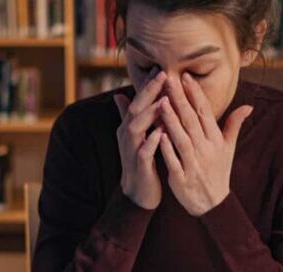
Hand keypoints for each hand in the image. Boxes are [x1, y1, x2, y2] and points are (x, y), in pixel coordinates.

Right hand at [113, 68, 168, 209]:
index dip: (148, 85)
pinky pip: (143, 152)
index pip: (137, 101)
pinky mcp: (138, 166)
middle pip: (135, 109)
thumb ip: (129, 116)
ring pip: (137, 128)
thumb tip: (119, 95)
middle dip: (149, 92)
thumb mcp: (135, 136)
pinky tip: (162, 132)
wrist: (137, 193)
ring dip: (150, 114)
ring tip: (164, 100)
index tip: (161, 68)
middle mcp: (127, 135)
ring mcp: (131, 150)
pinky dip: (152, 141)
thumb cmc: (141, 162)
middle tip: (163, 75)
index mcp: (128, 127)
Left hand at [157, 73, 253, 216]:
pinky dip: (167, 149)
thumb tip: (248, 106)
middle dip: (180, 100)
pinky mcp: (182, 179)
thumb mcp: (228, 149)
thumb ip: (234, 125)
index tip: (185, 76)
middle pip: (192, 122)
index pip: (205, 112)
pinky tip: (158, 135)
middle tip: (169, 80)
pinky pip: (173, 162)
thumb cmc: (218, 172)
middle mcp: (206, 150)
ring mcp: (194, 165)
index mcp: (216, 141)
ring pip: (182, 139)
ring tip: (161, 102)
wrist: (212, 204)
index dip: (195, 94)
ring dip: (172, 121)